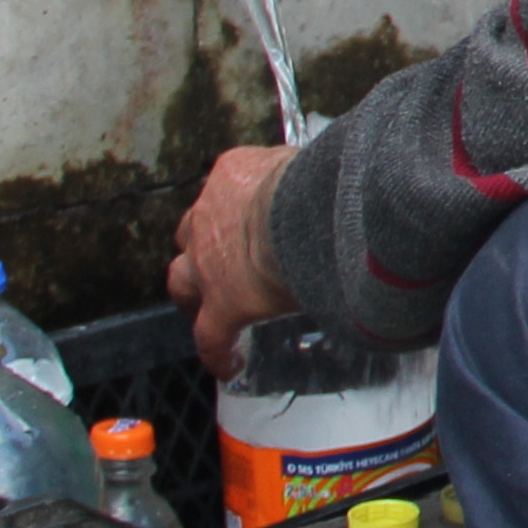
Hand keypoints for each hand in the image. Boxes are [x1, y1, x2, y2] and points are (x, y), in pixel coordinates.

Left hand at [169, 144, 300, 375]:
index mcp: (234, 176)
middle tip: (221, 261)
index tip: (251, 217)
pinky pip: (211, 337)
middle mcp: (211, 215)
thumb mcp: (311, 163)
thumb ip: (312, 174)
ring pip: (183, 280)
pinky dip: (218, 351)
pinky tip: (231, 364)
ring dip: (194, 292)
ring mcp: (209, 263)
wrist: (308, 212)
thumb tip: (345, 180)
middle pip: (192, 232)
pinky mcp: (222, 305)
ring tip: (208, 308)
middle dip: (203, 246)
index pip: (227, 189)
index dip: (236, 207)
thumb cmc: (322, 179)